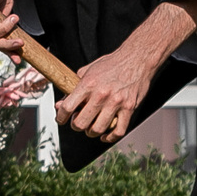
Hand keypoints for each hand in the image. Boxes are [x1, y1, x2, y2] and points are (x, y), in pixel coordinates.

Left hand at [55, 0, 196, 141]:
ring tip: (91, 128)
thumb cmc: (112, 64)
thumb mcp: (87, 71)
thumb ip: (72, 88)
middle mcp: (101, 94)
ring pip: (98, 129)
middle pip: (81, 123)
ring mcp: (116, 102)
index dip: (60, 117)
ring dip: (91, 133)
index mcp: (88, 84)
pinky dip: (110, 137)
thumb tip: (59, 104)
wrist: (137, 59)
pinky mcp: (129, 108)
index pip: (67, 107)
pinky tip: (106, 135)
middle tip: (78, 123)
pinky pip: (118, 131)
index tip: (61, 119)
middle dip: (76, 126)